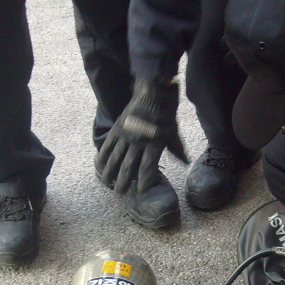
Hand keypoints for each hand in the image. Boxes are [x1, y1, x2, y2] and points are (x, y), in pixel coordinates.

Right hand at [96, 79, 187, 193]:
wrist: (152, 91)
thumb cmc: (165, 112)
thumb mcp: (173, 131)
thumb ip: (176, 148)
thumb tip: (185, 163)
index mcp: (154, 143)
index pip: (148, 166)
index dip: (145, 180)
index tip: (141, 191)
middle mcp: (139, 141)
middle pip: (129, 165)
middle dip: (124, 181)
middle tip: (119, 193)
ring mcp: (126, 135)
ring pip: (116, 157)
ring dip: (110, 171)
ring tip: (107, 182)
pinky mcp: (117, 128)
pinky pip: (108, 144)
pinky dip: (103, 155)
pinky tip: (99, 165)